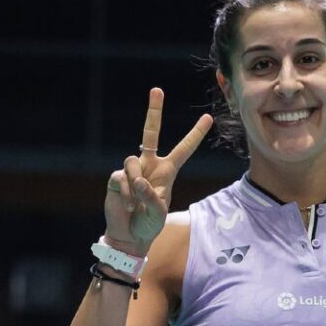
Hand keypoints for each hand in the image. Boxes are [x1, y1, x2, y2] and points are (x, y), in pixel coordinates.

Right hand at [104, 87, 212, 255]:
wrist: (129, 235)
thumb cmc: (149, 224)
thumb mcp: (158, 212)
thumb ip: (151, 196)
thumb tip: (139, 180)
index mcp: (167, 171)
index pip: (184, 149)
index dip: (195, 134)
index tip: (208, 118)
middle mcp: (149, 165)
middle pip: (151, 133)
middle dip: (153, 111)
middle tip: (157, 89)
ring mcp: (132, 170)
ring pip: (133, 162)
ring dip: (136, 183)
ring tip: (136, 203)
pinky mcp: (117, 177)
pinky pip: (122, 178)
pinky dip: (126, 194)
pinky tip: (128, 206)